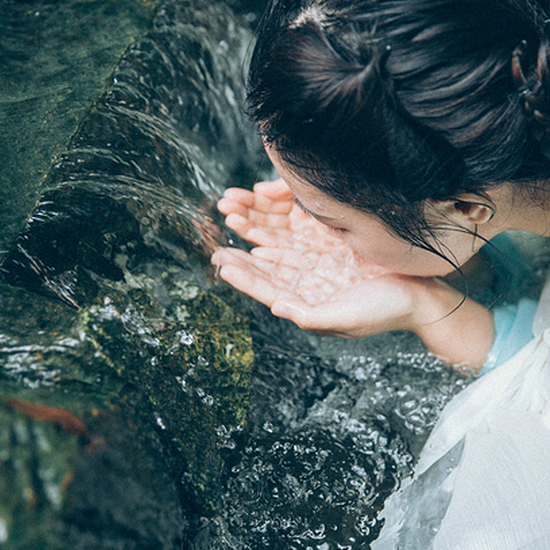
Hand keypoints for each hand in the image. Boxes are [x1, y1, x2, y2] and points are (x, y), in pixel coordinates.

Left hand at [212, 179, 423, 337]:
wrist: (420, 294)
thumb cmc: (385, 311)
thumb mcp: (347, 318)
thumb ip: (311, 316)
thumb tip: (277, 307)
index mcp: (305, 300)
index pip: (265, 287)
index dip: (242, 275)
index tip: (221, 260)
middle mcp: (306, 279)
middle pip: (266, 261)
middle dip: (242, 247)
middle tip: (220, 232)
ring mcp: (318, 258)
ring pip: (278, 240)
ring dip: (255, 227)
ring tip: (234, 213)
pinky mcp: (331, 240)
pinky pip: (299, 225)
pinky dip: (280, 215)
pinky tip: (265, 205)